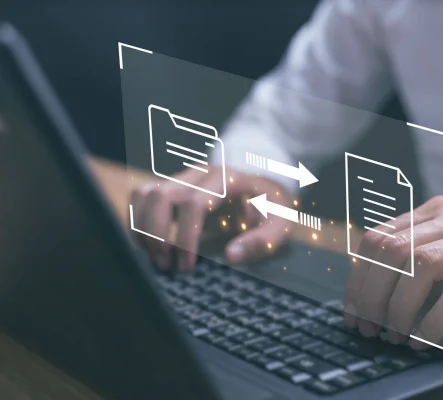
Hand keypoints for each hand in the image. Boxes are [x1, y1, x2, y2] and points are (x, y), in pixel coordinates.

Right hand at [131, 165, 292, 270]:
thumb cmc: (272, 206)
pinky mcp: (172, 184)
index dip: (186, 237)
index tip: (185, 267)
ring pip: (145, 193)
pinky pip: (141, 196)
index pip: (196, 203)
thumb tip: (231, 256)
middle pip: (162, 196)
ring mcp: (183, 176)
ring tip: (153, 257)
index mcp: (228, 179)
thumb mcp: (281, 222)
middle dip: (156, 234)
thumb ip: (262, 239)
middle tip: (164, 266)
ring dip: (141, 228)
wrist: (264, 183)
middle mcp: (200, 173)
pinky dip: (136, 220)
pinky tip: (146, 245)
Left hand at [345, 195, 442, 348]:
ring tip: (395, 336)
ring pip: (421, 266)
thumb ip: (417, 250)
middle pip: (392, 251)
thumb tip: (368, 286)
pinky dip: (435, 320)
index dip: (358, 278)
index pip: (377, 238)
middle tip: (371, 329)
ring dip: (399, 308)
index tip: (353, 310)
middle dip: (372, 296)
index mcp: (435, 210)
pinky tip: (425, 339)